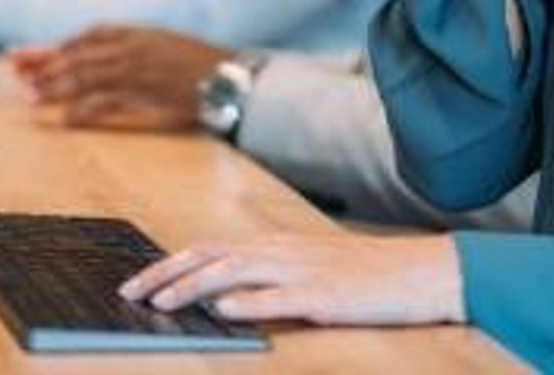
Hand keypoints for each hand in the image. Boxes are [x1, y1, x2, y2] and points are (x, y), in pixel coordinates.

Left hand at [10, 25, 224, 131]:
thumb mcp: (164, 48)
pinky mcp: (144, 91)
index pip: (87, 37)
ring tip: (31, 97)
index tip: (28, 55)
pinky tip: (65, 120)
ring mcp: (137, 67)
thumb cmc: (201, 66)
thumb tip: (104, 62)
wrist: (231, 76)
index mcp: (137, 33)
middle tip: (16, 70)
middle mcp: (133, 46)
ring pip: (85, 74)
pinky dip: (82, 109)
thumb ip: (134, 51)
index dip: (56, 47)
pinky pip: (105, 100)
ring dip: (56, 86)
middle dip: (44, 62)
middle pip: (77, 53)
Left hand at [119, 232, 463, 327]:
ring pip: (237, 271)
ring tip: (162, 303)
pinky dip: (249, 301)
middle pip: (212, 255)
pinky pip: (281, 297)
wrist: (422, 271)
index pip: (211, 248)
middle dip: (167, 273)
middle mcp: (284, 251)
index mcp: (279, 244)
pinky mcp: (326, 295)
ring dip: (194, 287)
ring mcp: (305, 270)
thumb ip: (269, 276)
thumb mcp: (312, 267)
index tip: (138, 280)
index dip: (170, 263)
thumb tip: (223, 293)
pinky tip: (225, 309)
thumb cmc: (368, 273)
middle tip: (131, 293)